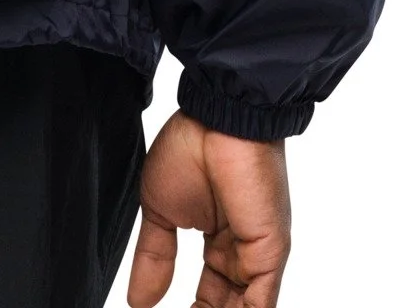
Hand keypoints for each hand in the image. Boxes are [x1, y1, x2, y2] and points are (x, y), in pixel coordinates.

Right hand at [127, 111, 291, 307]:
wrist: (213, 119)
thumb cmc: (188, 149)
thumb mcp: (160, 212)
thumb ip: (154, 258)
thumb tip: (138, 302)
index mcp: (222, 243)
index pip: (212, 297)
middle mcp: (244, 254)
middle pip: (228, 306)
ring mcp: (260, 257)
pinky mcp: (269, 255)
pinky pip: (260, 305)